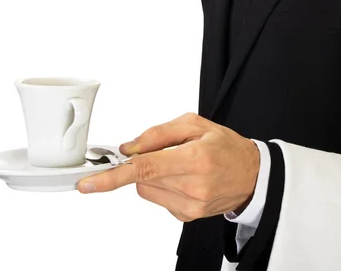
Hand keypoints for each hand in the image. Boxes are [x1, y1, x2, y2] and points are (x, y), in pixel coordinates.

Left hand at [77, 113, 259, 221]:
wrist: (252, 175)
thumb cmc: (226, 146)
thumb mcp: (195, 125)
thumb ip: (158, 134)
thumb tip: (128, 148)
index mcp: (194, 159)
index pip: (144, 169)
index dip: (112, 176)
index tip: (88, 184)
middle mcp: (192, 187)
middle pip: (142, 179)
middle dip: (142, 164)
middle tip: (163, 153)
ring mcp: (190, 206)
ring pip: (146, 190)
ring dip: (153, 176)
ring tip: (180, 165)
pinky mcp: (187, 216)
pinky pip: (158, 198)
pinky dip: (164, 186)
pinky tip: (185, 179)